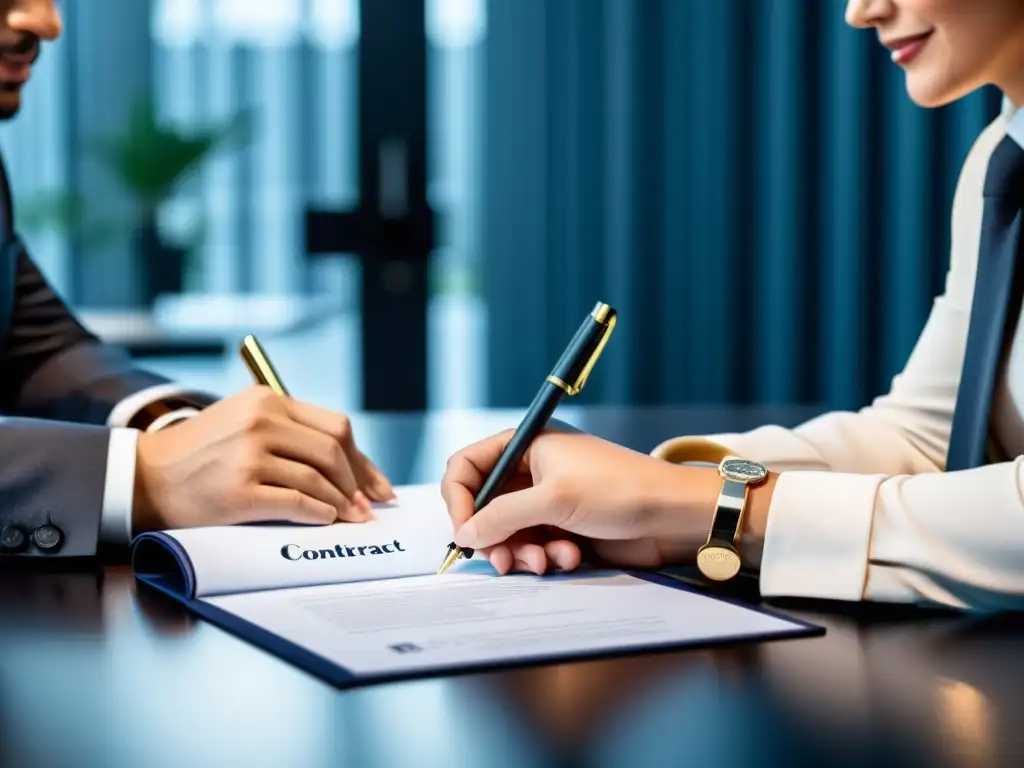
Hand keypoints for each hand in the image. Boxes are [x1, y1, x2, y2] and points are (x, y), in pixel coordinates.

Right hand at [132, 386, 394, 531]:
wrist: (142, 476)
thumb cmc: (200, 455)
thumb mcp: (243, 422)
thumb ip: (289, 433)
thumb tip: (350, 468)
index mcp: (267, 401)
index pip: (336, 427)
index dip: (363, 460)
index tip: (377, 485)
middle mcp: (261, 422)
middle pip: (333, 451)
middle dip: (357, 483)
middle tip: (368, 508)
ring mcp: (249, 456)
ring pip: (317, 478)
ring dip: (340, 503)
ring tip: (350, 519)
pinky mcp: (238, 490)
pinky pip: (295, 502)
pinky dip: (318, 513)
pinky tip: (325, 520)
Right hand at [441, 429, 727, 574]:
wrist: (673, 516)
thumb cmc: (619, 491)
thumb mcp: (553, 500)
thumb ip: (501, 517)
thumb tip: (465, 533)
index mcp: (527, 445)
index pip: (468, 465)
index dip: (459, 498)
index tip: (464, 531)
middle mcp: (533, 470)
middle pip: (485, 505)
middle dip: (492, 536)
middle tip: (502, 561)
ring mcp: (548, 499)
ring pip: (509, 532)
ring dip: (521, 551)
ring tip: (545, 562)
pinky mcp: (563, 526)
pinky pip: (534, 544)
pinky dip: (545, 555)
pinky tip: (568, 558)